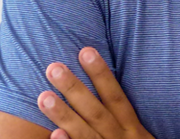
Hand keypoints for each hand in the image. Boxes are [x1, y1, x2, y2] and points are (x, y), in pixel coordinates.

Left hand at [38, 47, 154, 138]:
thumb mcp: (137, 138)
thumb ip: (123, 120)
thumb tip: (104, 92)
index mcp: (132, 130)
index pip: (116, 96)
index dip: (101, 73)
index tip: (85, 50)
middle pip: (97, 111)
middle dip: (75, 88)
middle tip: (53, 66)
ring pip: (86, 133)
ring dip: (64, 114)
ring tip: (42, 96)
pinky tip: (52, 136)